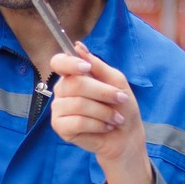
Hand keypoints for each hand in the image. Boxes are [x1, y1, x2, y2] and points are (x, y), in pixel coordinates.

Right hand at [49, 45, 154, 183]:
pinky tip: (104, 127)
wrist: (125, 136)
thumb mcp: (116, 82)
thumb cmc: (121, 107)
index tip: (86, 67)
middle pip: (74, 83)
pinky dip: (96, 125)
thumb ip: (98, 65)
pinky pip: (76, 121)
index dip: (69, 63)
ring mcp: (59, 109)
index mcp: (73, 76)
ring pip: (78, 104)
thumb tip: (78, 46)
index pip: (59, 62)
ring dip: (103, 111)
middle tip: (120, 100)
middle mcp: (62, 90)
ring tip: (115, 118)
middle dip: (103, 92)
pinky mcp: (60, 127)